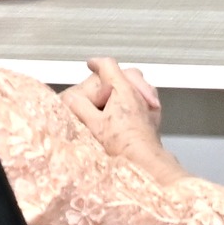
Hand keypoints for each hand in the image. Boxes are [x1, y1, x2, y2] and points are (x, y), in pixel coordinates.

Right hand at [62, 58, 184, 180]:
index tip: (91, 64)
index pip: (109, 66)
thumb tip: (70, 98)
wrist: (144, 161)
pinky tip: (126, 112)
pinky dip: (134, 100)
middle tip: (100, 86)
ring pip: (137, 86)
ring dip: (125, 88)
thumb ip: (80, 107)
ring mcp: (149, 104)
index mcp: (124, 89)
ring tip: (112, 98)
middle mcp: (139, 93)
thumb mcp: (93, 125)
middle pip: (126, 74)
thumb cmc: (122, 143)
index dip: (97, 63)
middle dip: (113, 77)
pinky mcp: (153, 117)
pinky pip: (144, 99)